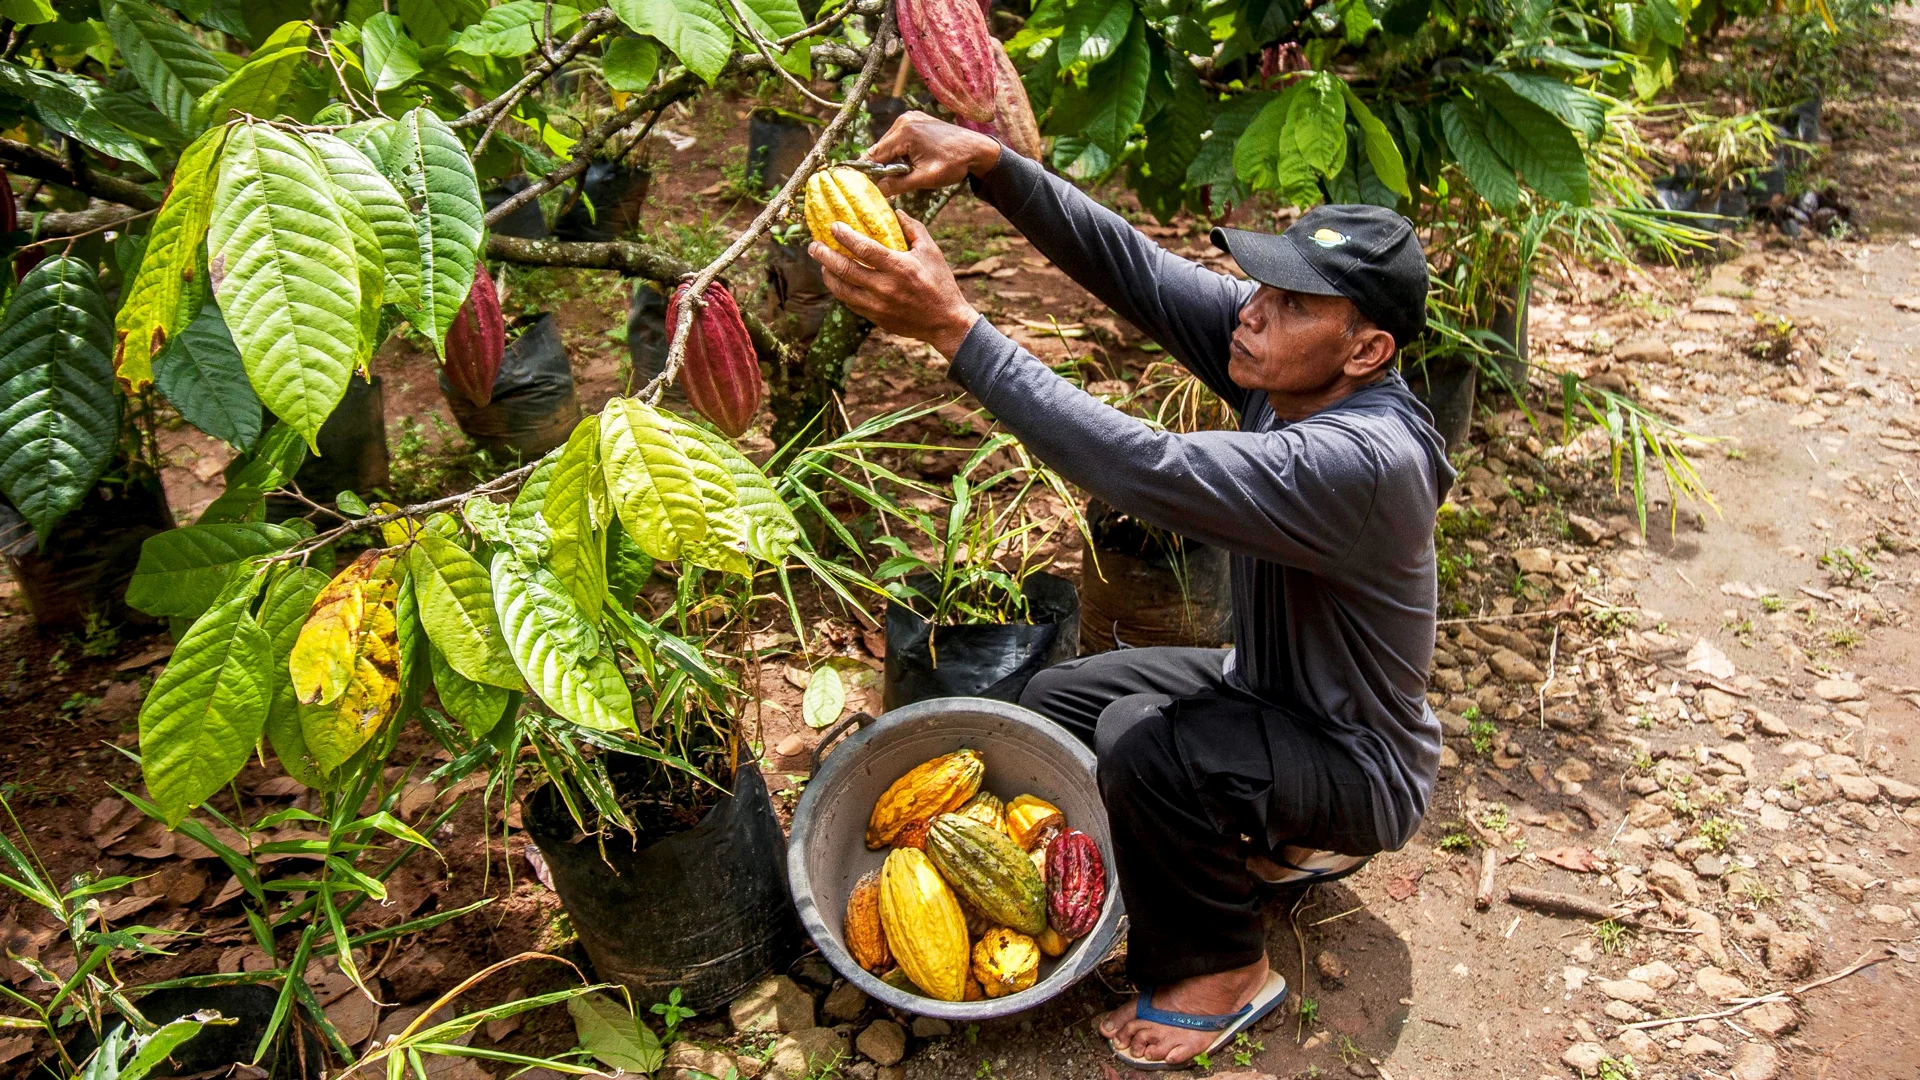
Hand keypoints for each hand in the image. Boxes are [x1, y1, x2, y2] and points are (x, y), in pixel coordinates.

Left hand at [811, 213, 979, 358]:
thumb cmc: (940, 283)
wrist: (945, 322)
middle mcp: (885, 287)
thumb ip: (913, 228)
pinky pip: (850, 302)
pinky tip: (837, 280)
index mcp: (899, 267)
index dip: (844, 236)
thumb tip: (896, 211)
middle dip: (824, 255)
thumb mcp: (931, 251)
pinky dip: (840, 290)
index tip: (832, 226)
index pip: (864, 248)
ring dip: (828, 274)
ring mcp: (878, 305)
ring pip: (842, 289)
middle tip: (813, 244)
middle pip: (845, 269)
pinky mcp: (875, 318)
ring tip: (822, 263)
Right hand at [862, 112, 1002, 197]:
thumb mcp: (925, 178)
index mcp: (904, 132)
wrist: (977, 150)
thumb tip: (876, 190)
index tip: (867, 186)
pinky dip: (901, 150)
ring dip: (892, 159)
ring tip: (906, 172)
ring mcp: (910, 117)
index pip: (876, 155)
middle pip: (881, 148)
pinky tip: (911, 161)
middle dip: (883, 166)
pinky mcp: (916, 119)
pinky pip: (899, 138)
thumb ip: (898, 184)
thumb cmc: (954, 164)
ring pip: (889, 144)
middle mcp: (904, 120)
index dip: (871, 172)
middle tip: (889, 184)